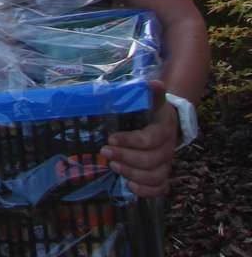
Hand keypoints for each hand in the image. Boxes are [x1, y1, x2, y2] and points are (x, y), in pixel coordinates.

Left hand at [101, 80, 178, 196]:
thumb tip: (155, 83)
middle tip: (105, 152)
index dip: (130, 141)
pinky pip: (160, 188)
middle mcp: (168, 149)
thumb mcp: (153, 101)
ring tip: (113, 166)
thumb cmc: (153, 112)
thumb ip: (152, 94)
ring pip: (155, 176)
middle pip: (151, 160)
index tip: (110, 138)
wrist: (168, 123)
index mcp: (164, 129)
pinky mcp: (163, 174)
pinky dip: (146, 190)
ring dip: (132, 173)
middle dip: (126, 158)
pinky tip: (129, 184)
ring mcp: (167, 164)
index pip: (149, 139)